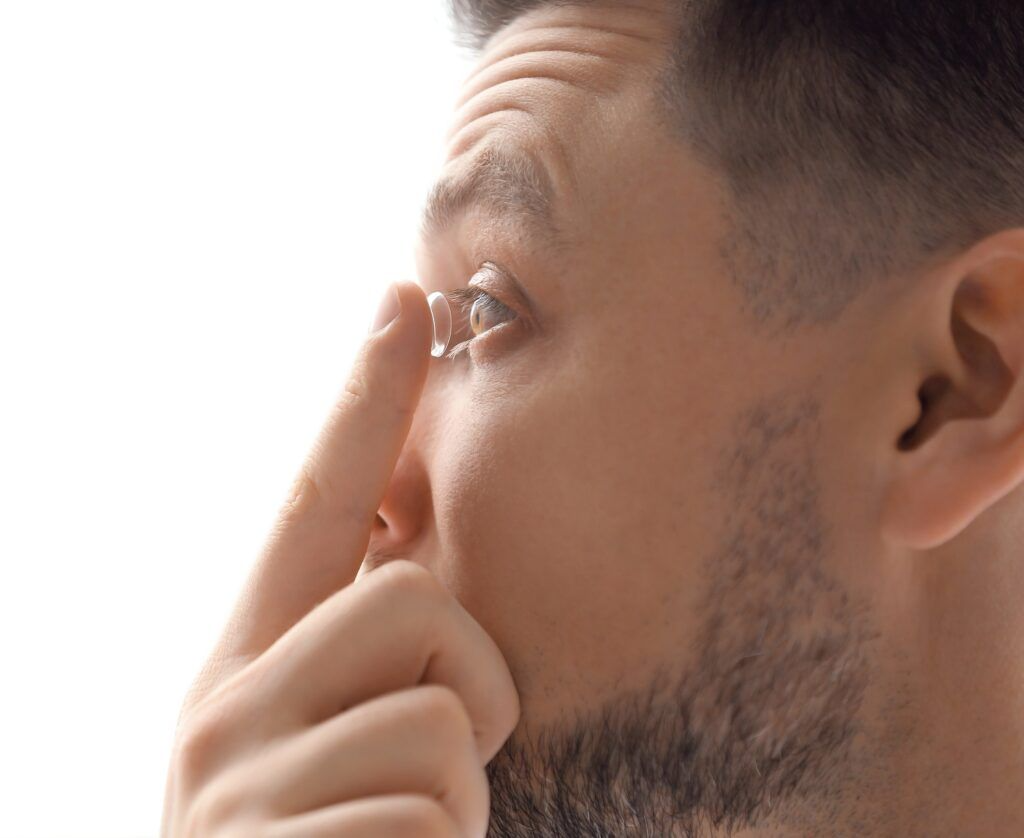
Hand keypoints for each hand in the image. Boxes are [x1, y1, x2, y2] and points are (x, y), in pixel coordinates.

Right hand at [159, 282, 520, 836]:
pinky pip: (433, 815)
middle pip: (415, 599)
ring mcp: (243, 786)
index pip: (315, 497)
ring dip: (458, 796)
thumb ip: (356, 664)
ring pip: (443, 717)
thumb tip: (417, 582)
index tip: (403, 300)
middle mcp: (225, 704)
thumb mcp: (320, 750)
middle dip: (469, 686)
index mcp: (244, 665)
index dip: (364, 396)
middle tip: (435, 769)